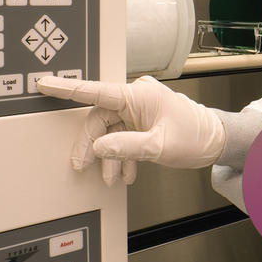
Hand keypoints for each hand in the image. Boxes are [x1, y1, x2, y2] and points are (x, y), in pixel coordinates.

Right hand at [37, 75, 224, 185]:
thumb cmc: (196, 136)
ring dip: (109, 155)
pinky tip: (125, 173)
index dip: (68, 89)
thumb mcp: (160, 146)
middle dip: (92, 145)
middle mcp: (136, 98)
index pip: (96, 91)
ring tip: (113, 178)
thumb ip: (127, 146)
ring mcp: (139, 110)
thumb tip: (98, 147)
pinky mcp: (142, 122)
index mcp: (138, 95)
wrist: (217, 142)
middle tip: (83, 166)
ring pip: (108, 131)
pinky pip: (121, 137)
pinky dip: (121, 155)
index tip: (44, 84)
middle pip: (98, 119)